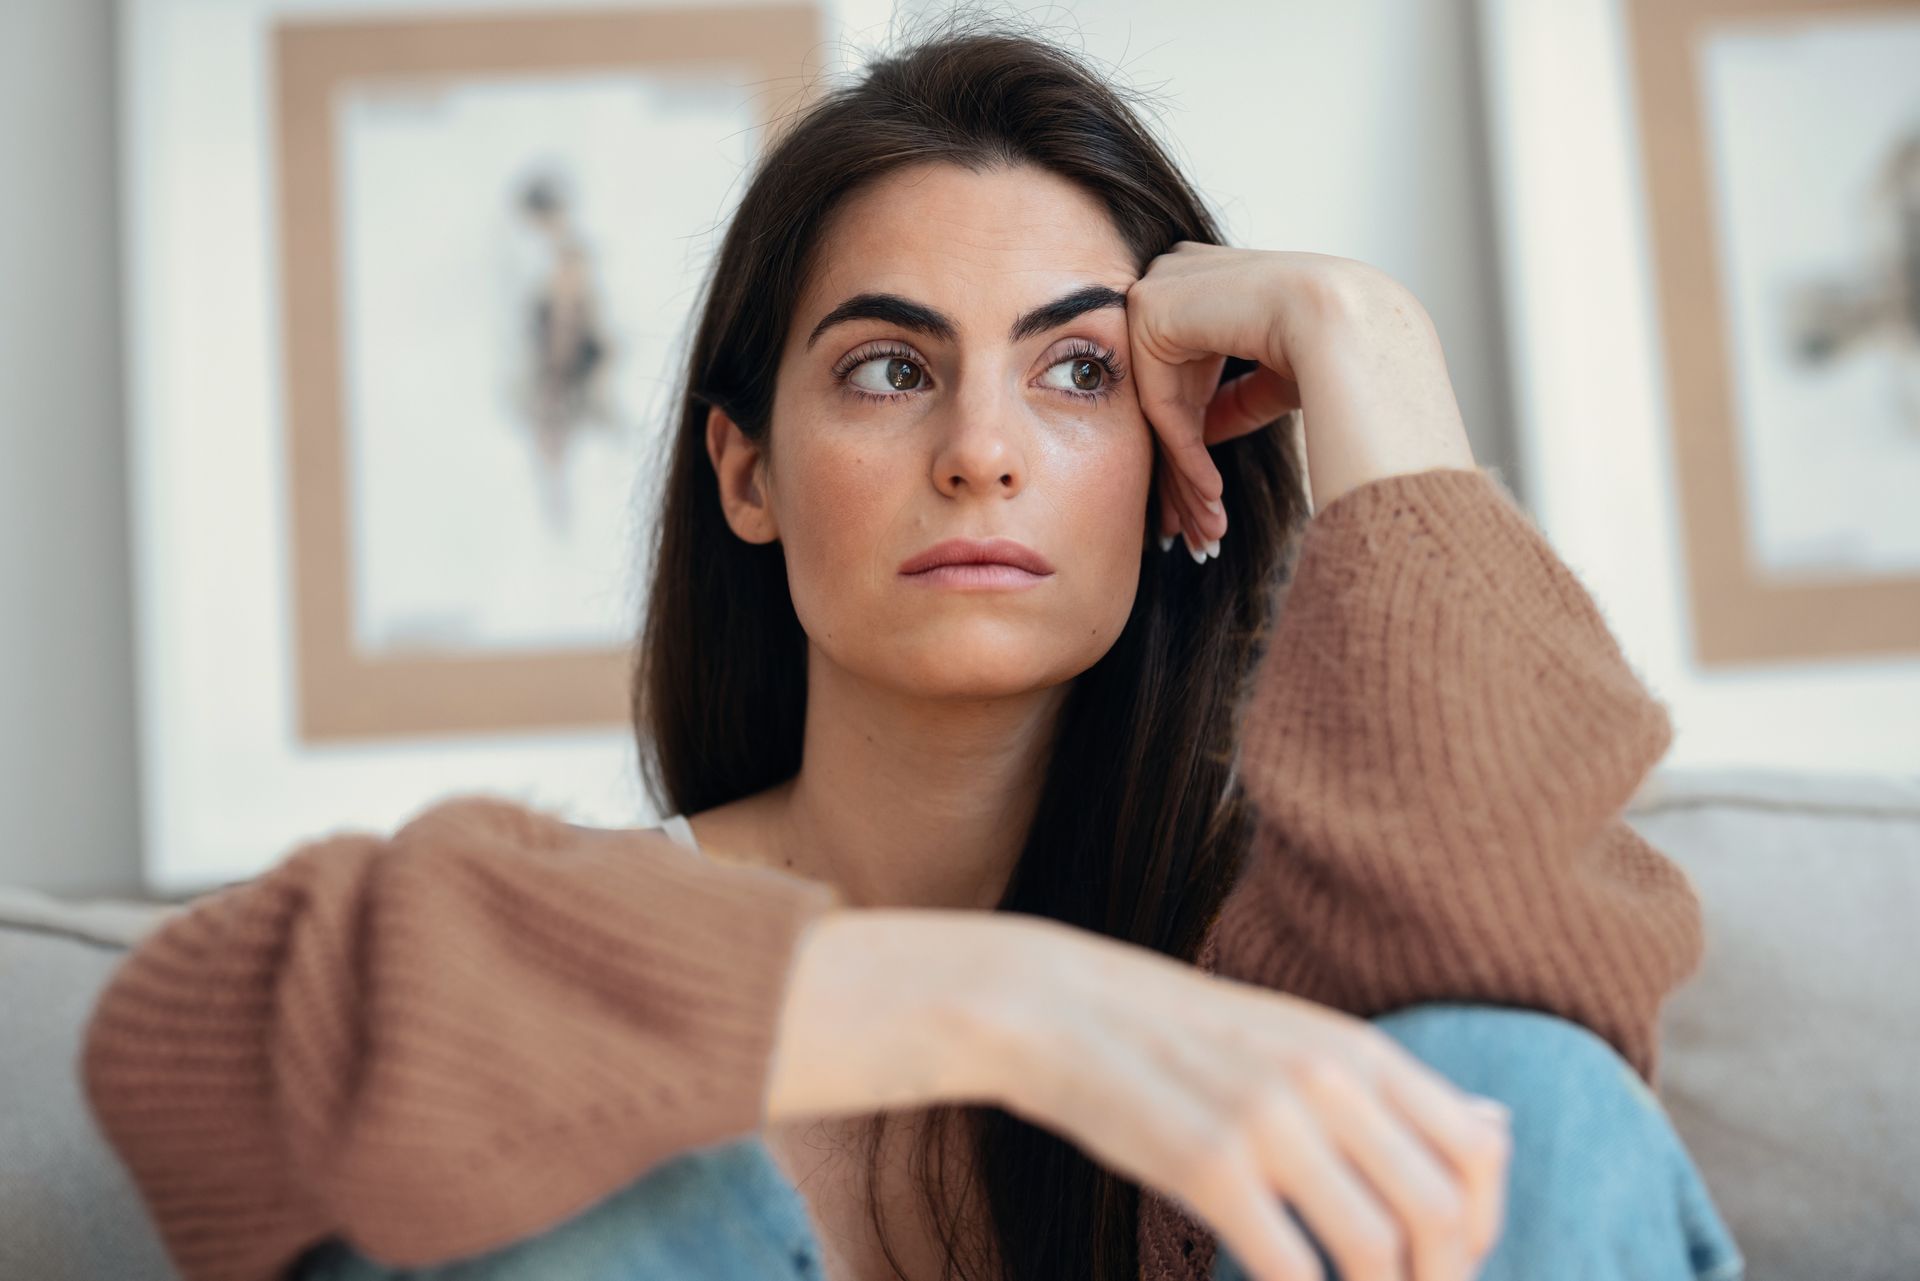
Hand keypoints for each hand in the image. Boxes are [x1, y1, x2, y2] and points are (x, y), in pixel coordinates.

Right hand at [984, 921, 1511, 1280]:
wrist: (1061, 1008)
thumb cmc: (1182, 1035)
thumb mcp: (1299, 1037)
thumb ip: (1393, 1089)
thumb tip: (1500, 1126)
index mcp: (1355, 1048)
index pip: (1477, 1149)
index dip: (1481, 1225)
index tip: (1446, 1259)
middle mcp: (1326, 1080)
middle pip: (1439, 1212)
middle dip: (1439, 1280)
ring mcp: (1268, 1123)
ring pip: (1376, 1249)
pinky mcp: (1207, 1167)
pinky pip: (1292, 1269)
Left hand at [1125, 244, 1474, 555]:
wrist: (1346, 318)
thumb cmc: (1332, 343)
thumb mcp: (1270, 378)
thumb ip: (1230, 399)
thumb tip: (1200, 436)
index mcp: (1205, 280)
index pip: (1185, 371)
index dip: (1196, 440)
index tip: (1208, 495)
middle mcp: (1175, 277)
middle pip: (1169, 395)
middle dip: (1183, 472)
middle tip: (1194, 527)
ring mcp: (1157, 291)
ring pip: (1165, 409)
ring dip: (1189, 479)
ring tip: (1207, 529)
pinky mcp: (1149, 314)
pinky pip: (1164, 406)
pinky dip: (1188, 456)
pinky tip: (1214, 497)